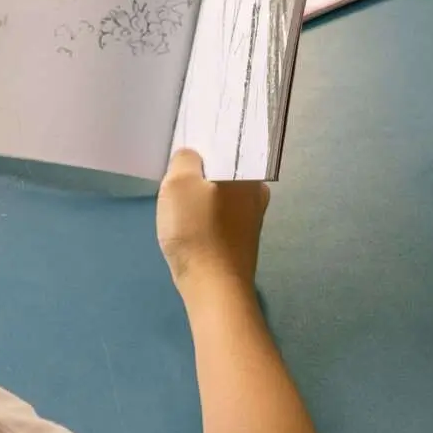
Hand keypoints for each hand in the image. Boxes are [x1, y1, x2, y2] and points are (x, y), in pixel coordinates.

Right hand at [157, 149, 270, 289]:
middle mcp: (257, 193)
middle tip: (174, 180)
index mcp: (250, 172)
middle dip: (199, 174)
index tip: (184, 150)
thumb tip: (191, 159)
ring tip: (177, 205)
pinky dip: (203, 219)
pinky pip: (218, 218)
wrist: (213, 287)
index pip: (227, 145)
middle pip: (222, 172)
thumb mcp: (179, 183)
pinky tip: (188, 227)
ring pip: (219, 196)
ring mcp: (251, 220)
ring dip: (199, 198)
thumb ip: (184, 159)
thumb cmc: (197, 230)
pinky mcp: (240, 242)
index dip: (203, 145)